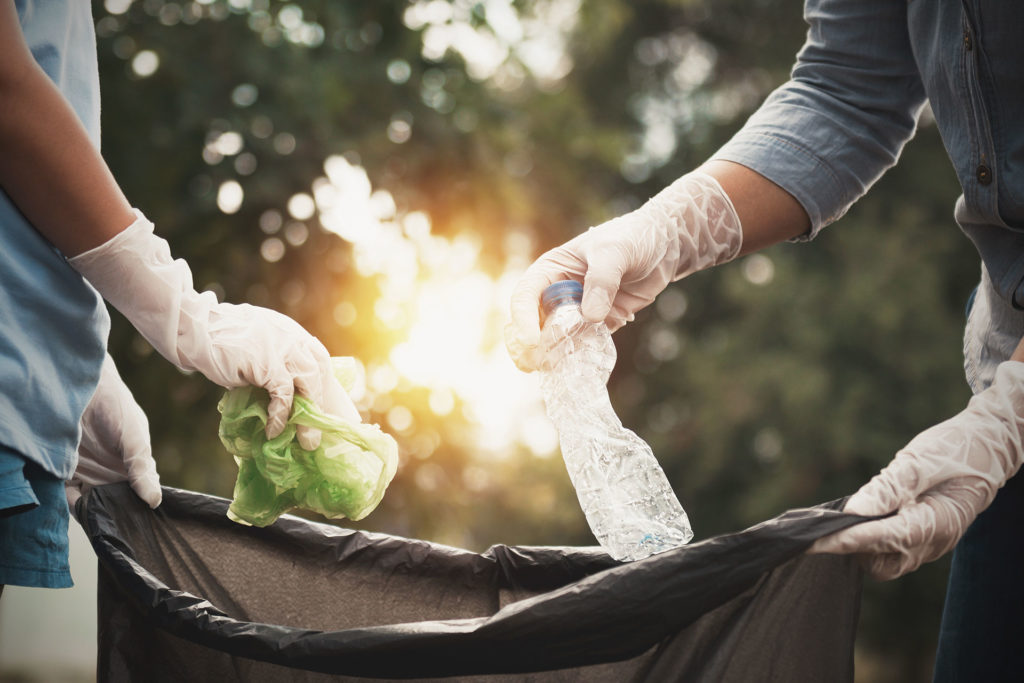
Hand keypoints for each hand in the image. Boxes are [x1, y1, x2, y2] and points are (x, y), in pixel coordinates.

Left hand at [67, 354, 160, 514]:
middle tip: (119, 528)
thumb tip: (155, 501)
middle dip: (118, 516)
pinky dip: (74, 505)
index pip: (140, 495)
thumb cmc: (116, 408)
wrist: (79, 388)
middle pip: (117, 504)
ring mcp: (90, 474)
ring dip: (96, 513)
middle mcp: (113, 473)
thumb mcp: (135, 438)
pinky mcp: (67, 473)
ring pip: (94, 504)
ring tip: (100, 520)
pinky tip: (80, 506)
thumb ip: (141, 469)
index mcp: (134, 467)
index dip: (141, 511)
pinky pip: (70, 497)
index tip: (141, 525)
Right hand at [68, 210, 361, 448]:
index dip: (327, 387)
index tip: (332, 410)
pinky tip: (273, 430)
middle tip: (324, 433)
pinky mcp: (266, 361)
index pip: (319, 360)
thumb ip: (270, 365)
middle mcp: (291, 336)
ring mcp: (281, 346)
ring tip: (306, 442)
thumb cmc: (217, 343)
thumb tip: (281, 399)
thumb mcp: (254, 349)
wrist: (192, 329)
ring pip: (309, 383)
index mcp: (290, 332)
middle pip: (320, 373)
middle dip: (325, 405)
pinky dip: (280, 414)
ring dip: (308, 416)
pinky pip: (282, 393)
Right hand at [505, 172, 741, 371]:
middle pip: (533, 323)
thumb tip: (589, 317)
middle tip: (533, 365)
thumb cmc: (633, 238)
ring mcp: (577, 311)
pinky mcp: (598, 324)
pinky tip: (579, 369)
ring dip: (552, 356)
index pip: (526, 296)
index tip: (532, 340)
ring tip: (553, 372)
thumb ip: (602, 281)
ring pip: (555, 338)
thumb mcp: (615, 252)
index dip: (523, 319)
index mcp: (551, 270)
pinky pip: (583, 344)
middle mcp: (558, 292)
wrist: (665, 246)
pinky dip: (578, 357)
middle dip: (530, 345)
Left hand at [810, 361, 1023, 579]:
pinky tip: (861, 517)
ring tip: (846, 517)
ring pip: (884, 562)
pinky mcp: (922, 538)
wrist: (988, 448)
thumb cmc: (956, 448)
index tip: (817, 541)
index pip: (885, 539)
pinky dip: (870, 540)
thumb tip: (855, 510)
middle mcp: (934, 542)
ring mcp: (930, 544)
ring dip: (860, 546)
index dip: (849, 540)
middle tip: (829, 522)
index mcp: (937, 522)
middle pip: (881, 563)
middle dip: (852, 548)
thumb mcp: (922, 460)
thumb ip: (891, 487)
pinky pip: (891, 550)